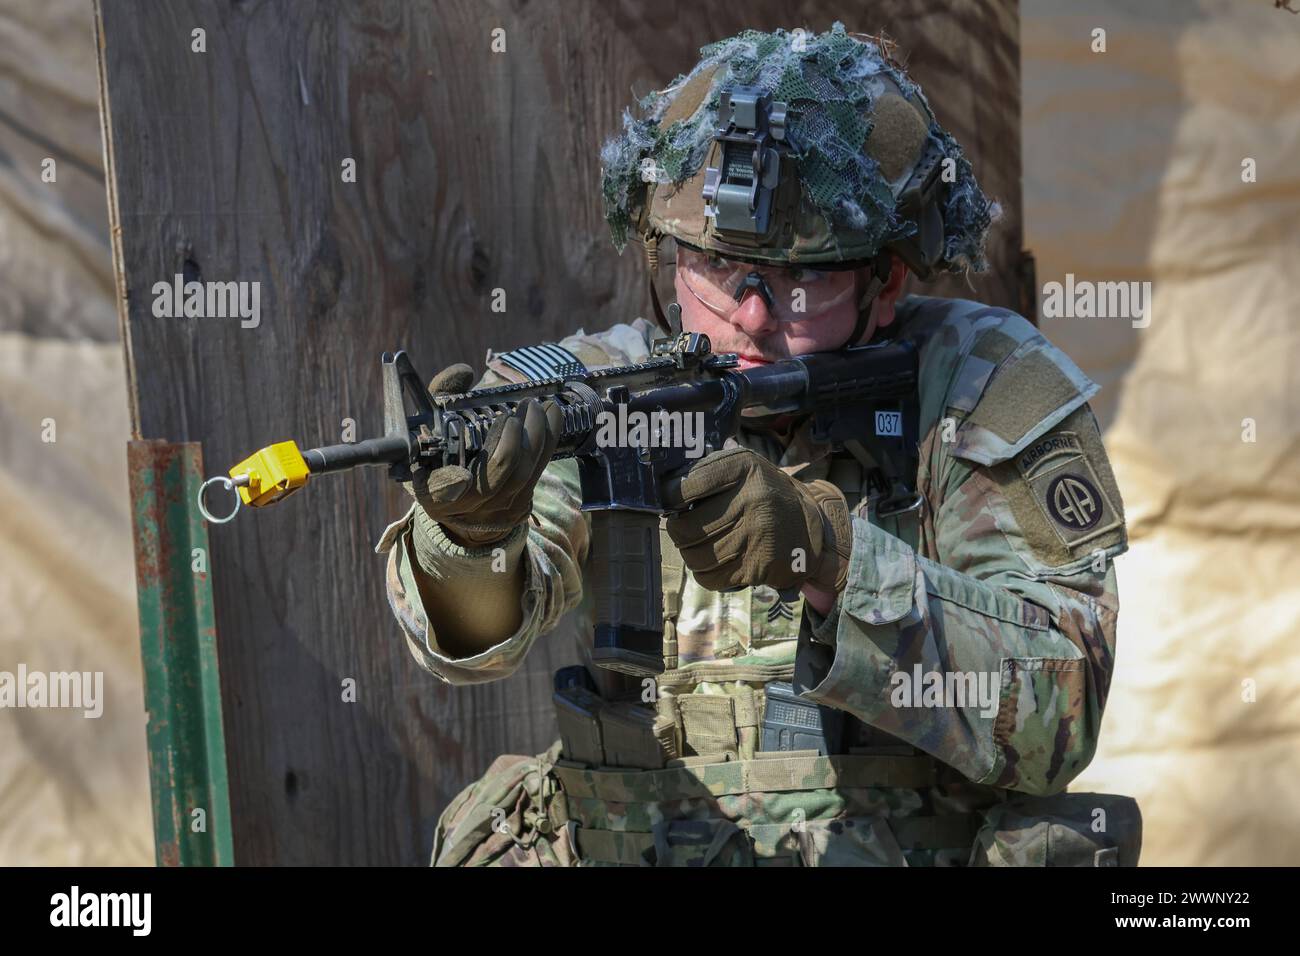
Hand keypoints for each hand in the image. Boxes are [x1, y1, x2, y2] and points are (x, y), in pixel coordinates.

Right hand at [407, 363, 564, 546]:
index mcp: (434, 494)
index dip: (449, 486)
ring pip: (522, 474)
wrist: (465, 515)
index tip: (461, 474)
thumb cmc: (443, 462)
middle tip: (522, 408)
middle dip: (512, 441)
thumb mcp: (430, 433)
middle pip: (494, 476)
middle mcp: (467, 506)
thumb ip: (441, 400)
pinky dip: (547, 441)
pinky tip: (552, 415)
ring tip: (537, 406)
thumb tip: (463, 372)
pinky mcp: (522, 503)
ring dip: (535, 436)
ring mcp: (498, 508)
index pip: (439, 493)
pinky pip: (538, 471)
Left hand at [663, 447, 852, 593]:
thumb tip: (661, 491)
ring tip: (701, 545)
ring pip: (694, 557)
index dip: (670, 499)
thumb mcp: (743, 468)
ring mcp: (756, 535)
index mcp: (743, 468)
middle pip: (685, 529)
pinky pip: (711, 578)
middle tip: (685, 529)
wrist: (810, 528)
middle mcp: (752, 499)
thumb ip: (706, 472)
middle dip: (678, 532)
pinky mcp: (758, 565)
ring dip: (691, 554)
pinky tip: (717, 561)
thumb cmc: (763, 494)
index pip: (684, 487)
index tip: (672, 504)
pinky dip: (707, 573)